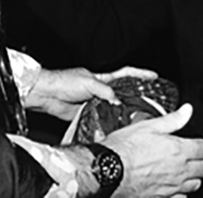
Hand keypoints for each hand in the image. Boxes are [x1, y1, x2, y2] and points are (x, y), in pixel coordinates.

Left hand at [24, 67, 156, 120]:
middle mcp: (100, 90)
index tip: (154, 75)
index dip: (140, 74)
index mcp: (101, 78)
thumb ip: (104, 91)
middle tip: (150, 102)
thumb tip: (117, 100)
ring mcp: (95, 103)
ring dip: (122, 113)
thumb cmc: (64, 82)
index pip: (125, 74)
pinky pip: (102, 120)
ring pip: (113, 108)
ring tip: (137, 119)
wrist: (48, 95)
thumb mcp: (88, 82)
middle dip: (135, 96)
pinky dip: (109, 124)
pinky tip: (116, 129)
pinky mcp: (88, 114)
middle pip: (121, 93)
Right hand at [104, 104, 202, 197]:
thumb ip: (173, 119)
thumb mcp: (149, 126)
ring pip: (195, 184)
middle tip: (194, 155)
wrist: (109, 170)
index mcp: (178, 149)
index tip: (202, 142)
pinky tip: (173, 185)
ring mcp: (172, 186)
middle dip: (202, 160)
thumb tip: (187, 110)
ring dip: (194, 176)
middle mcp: (179, 170)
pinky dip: (181, 192)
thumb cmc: (125, 148)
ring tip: (185, 169)